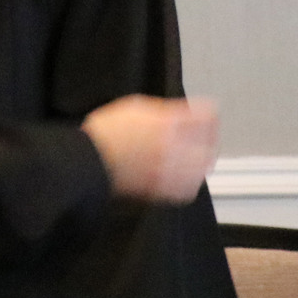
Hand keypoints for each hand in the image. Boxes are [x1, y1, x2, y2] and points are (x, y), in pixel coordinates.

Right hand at [80, 95, 219, 203]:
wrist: (88, 159)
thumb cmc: (107, 130)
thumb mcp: (136, 107)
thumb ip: (164, 111)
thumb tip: (182, 114)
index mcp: (166, 122)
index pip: (205, 117)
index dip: (210, 114)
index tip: (209, 115)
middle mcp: (171, 146)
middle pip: (209, 145)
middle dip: (210, 139)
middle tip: (207, 137)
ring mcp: (166, 170)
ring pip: (201, 169)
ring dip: (203, 162)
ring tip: (200, 159)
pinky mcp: (159, 189)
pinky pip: (187, 190)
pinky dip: (191, 183)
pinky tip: (187, 178)